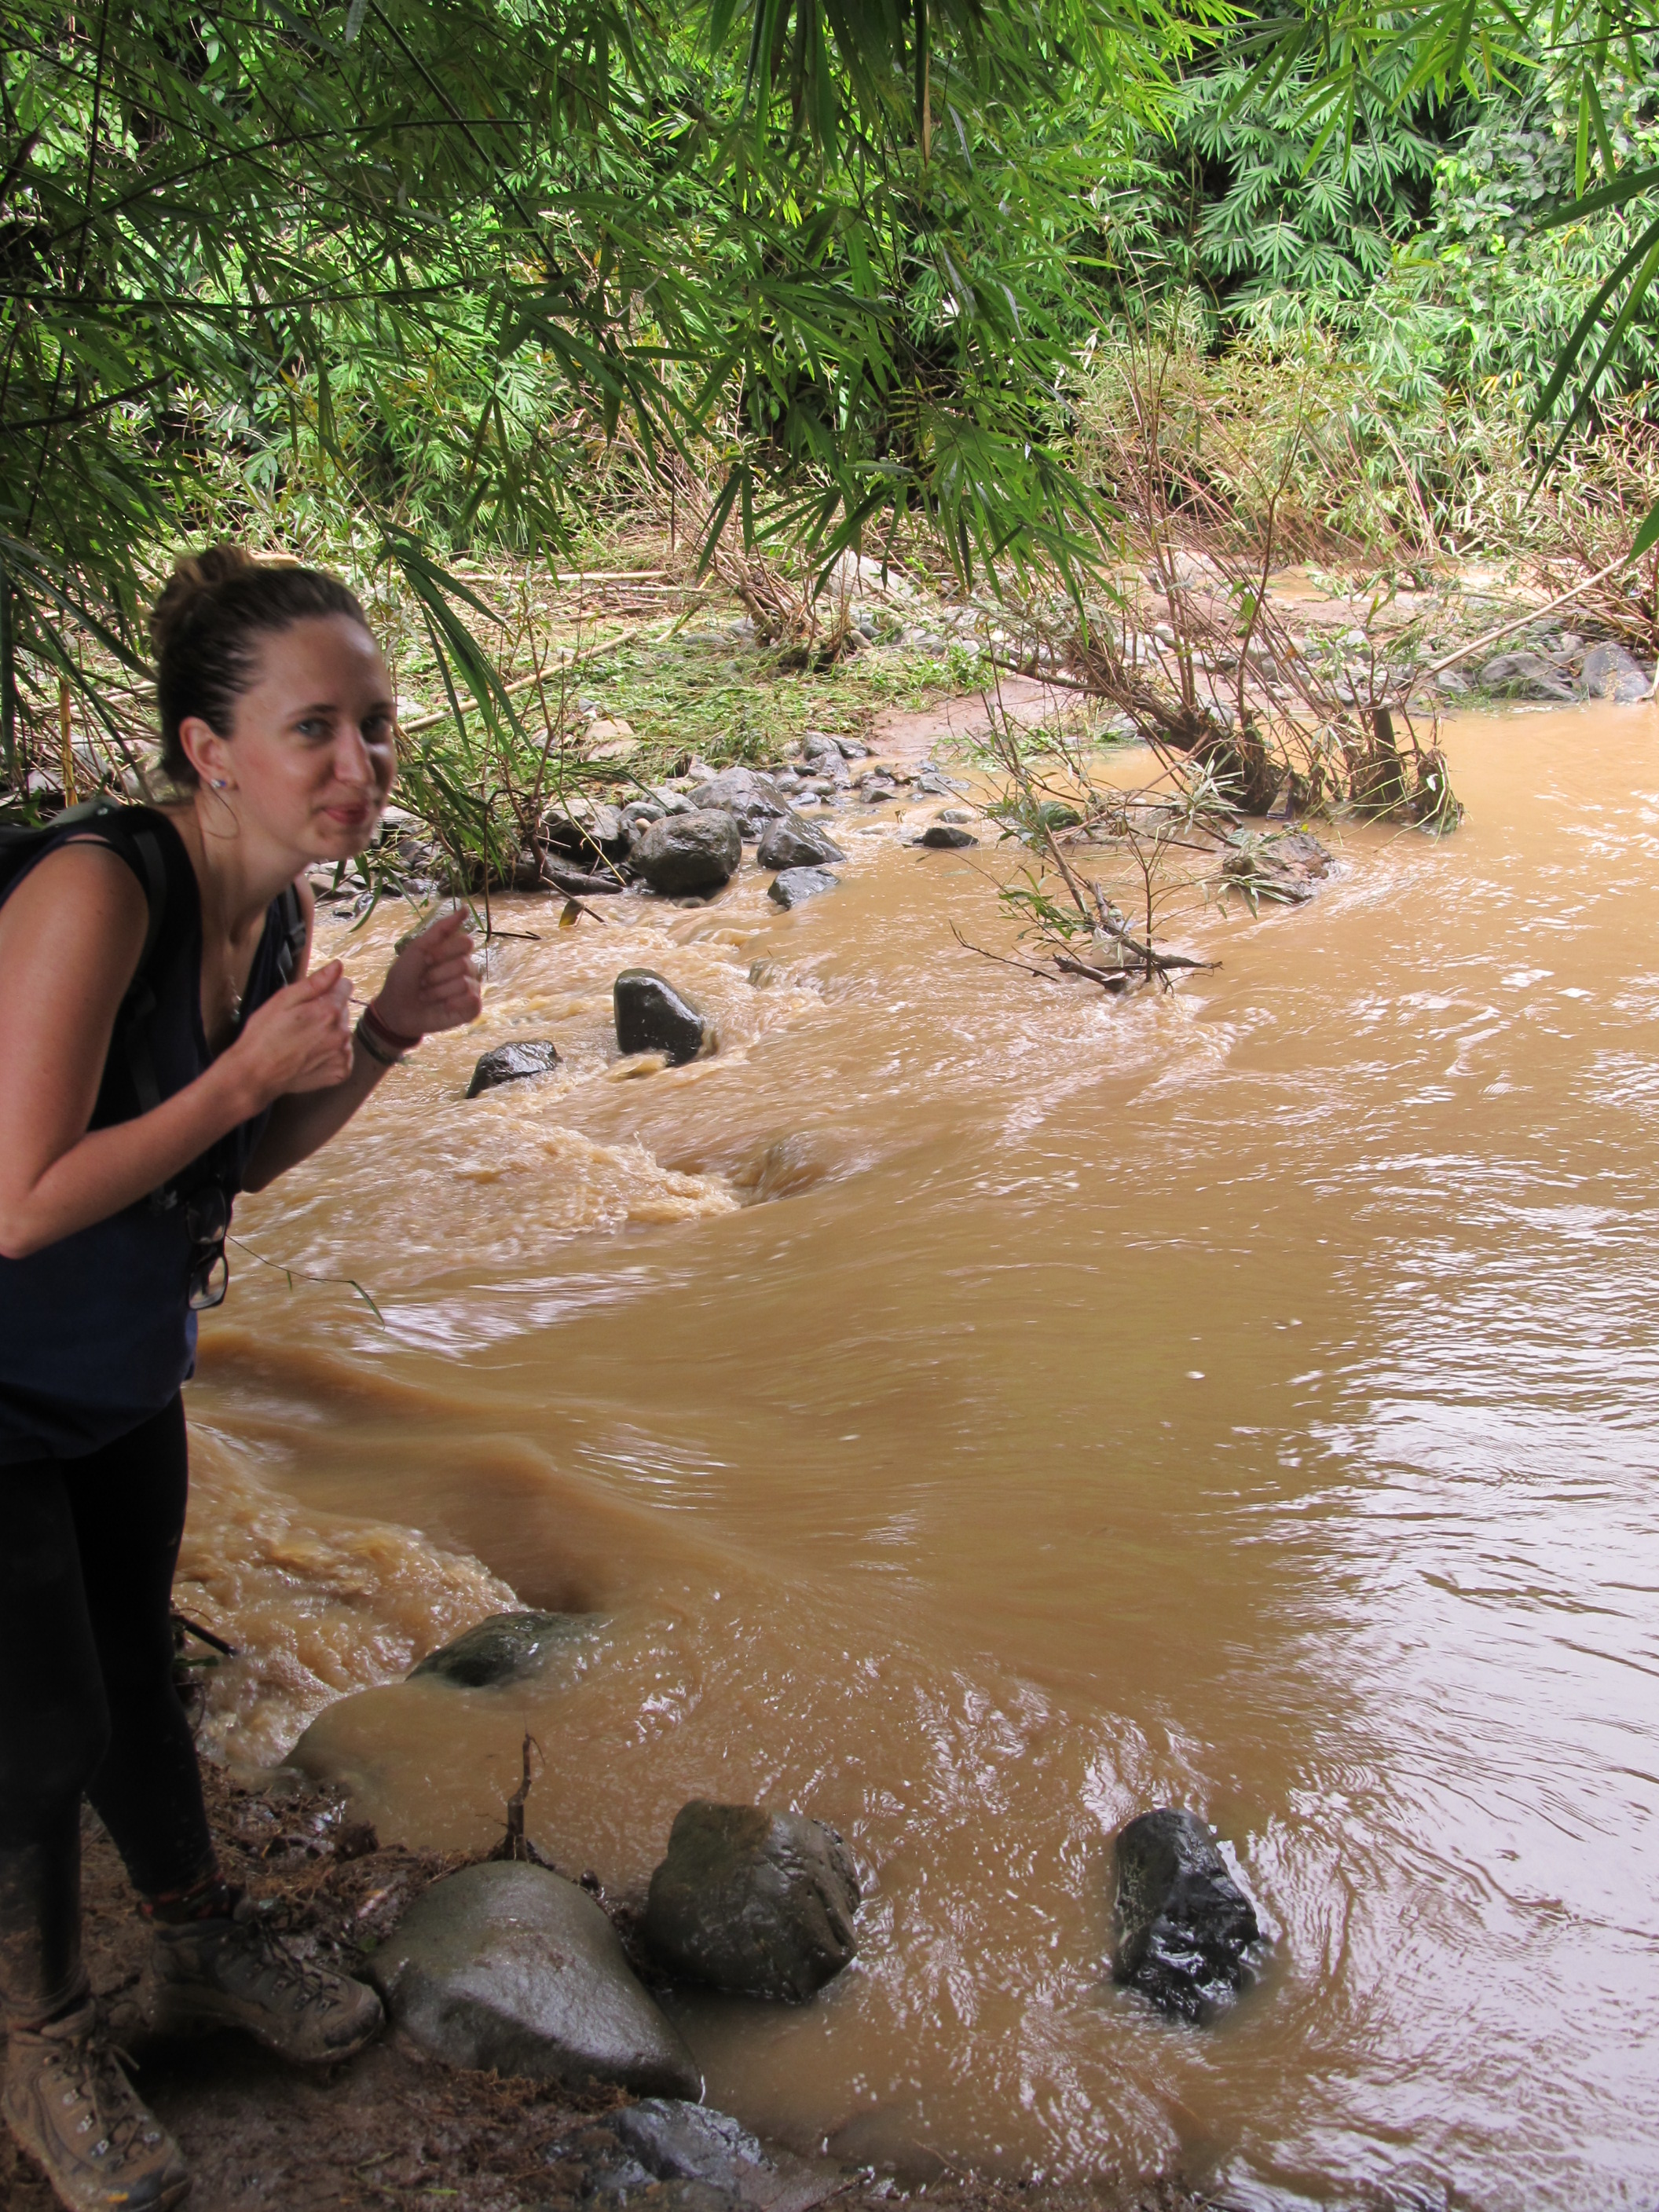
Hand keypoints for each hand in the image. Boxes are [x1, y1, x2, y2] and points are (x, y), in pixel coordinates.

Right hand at [230, 962, 354, 1106]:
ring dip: (330, 1033)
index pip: (345, 986)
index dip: (327, 989)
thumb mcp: (282, 1000)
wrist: (254, 1074)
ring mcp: (342, 1055)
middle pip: (343, 1011)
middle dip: (327, 1012)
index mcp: (329, 1011)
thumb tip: (338, 966)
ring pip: (343, 1033)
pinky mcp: (340, 1073)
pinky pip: (343, 1056)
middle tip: (300, 1023)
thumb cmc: (263, 1035)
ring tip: (303, 1041)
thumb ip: (315, 983)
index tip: (310, 999)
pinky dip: (332, 1054)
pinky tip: (311, 1055)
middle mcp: (341, 1033)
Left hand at [372, 908, 482, 1038]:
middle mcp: (466, 969)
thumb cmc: (404, 978)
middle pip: (464, 964)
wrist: (395, 1009)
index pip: (465, 943)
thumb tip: (464, 908)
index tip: (426, 959)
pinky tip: (444, 1007)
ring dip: (439, 991)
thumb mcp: (417, 949)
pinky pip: (474, 1002)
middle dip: (437, 975)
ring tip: (427, 996)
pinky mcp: (471, 1009)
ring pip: (465, 984)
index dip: (444, 952)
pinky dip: (455, 1004)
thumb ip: (441, 929)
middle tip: (423, 982)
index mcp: (454, 952)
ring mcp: (470, 989)